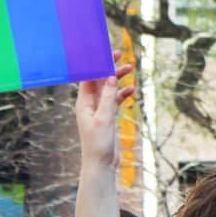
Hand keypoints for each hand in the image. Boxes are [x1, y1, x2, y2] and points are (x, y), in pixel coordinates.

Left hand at [75, 52, 135, 168]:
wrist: (101, 164)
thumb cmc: (97, 144)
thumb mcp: (103, 119)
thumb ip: (108, 98)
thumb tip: (111, 77)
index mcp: (83, 102)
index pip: (89, 77)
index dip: (97, 64)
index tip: (106, 52)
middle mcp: (90, 103)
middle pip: (99, 79)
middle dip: (109, 67)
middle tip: (120, 55)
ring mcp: (99, 109)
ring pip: (109, 88)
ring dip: (119, 78)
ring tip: (131, 68)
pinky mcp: (108, 116)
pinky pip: (116, 99)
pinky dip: (123, 93)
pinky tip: (132, 89)